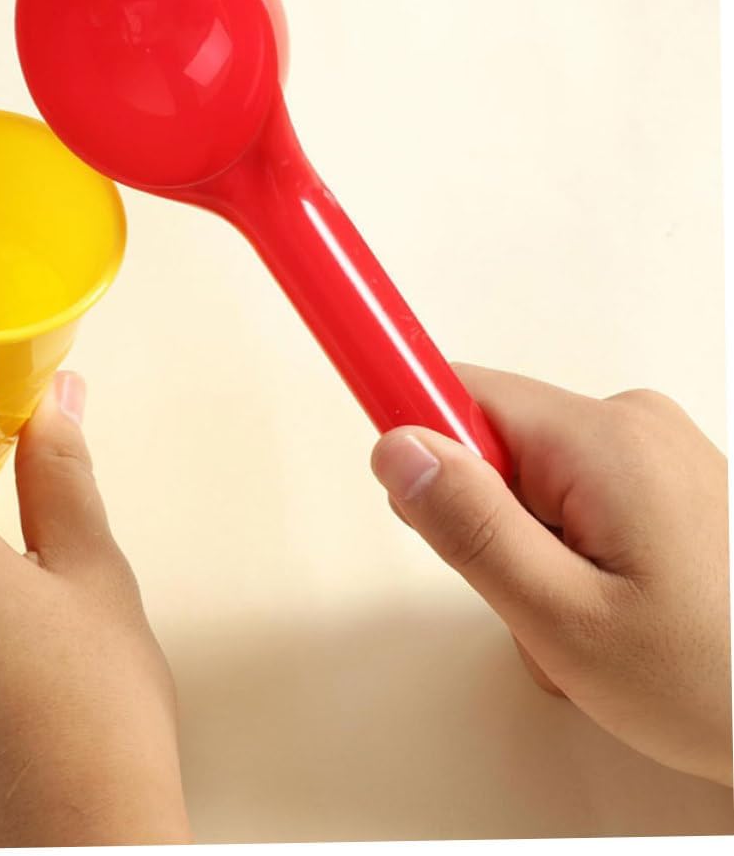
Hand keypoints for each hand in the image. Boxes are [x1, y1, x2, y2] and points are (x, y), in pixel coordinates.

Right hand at [371, 365, 730, 786]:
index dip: (411, 428)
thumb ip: (472, 527)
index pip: (460, 391)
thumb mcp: (565, 619)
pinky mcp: (663, 474)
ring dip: (526, 542)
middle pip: (492, 441)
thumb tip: (400, 450)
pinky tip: (606, 603)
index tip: (375, 440)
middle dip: (484, 518)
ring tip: (581, 616)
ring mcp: (654, 447)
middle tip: (524, 595)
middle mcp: (632, 422)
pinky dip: (566, 542)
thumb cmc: (719, 683)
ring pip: (529, 474)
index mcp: (605, 440)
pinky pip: (571, 487)